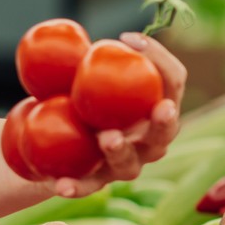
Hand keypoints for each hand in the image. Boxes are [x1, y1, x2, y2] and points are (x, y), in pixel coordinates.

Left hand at [48, 33, 187, 198]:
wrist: (51, 141)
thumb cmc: (79, 99)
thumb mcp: (85, 78)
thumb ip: (87, 63)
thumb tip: (75, 39)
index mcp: (154, 109)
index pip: (173, 83)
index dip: (160, 59)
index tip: (127, 37)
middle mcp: (147, 141)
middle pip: (165, 133)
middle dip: (166, 121)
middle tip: (162, 108)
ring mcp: (122, 166)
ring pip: (129, 164)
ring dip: (121, 150)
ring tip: (107, 137)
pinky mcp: (93, 183)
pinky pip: (86, 187)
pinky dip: (75, 186)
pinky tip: (60, 184)